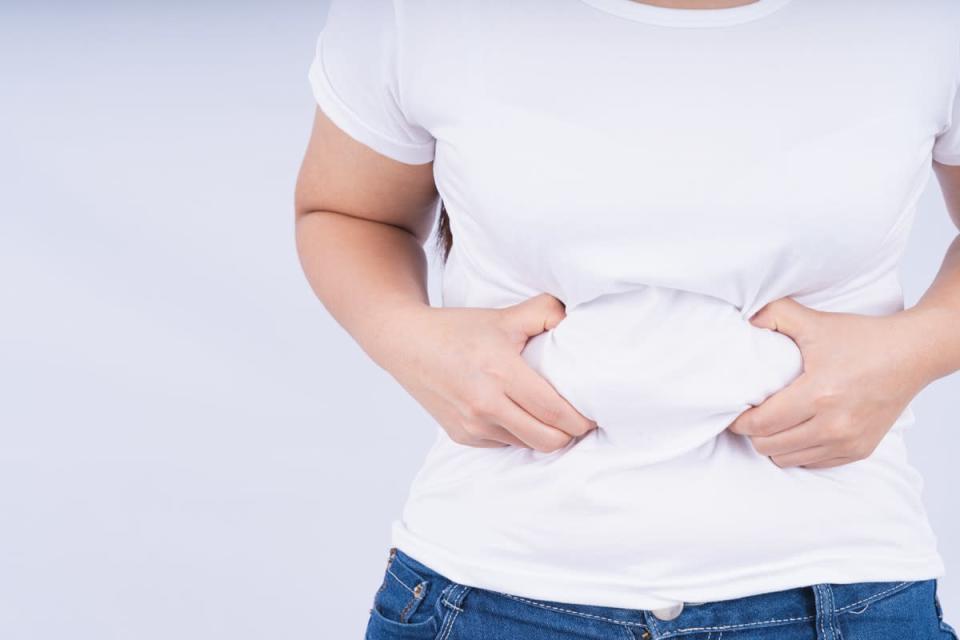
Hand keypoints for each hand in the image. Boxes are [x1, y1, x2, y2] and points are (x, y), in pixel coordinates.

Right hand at [383, 293, 597, 451]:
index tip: (595, 412)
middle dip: (569, 433)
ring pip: (527, 445)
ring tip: (552, 416)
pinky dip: (518, 434)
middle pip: (548, 440)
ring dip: (544, 434)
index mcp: (501, 373)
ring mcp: (472, 425)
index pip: (556, 412)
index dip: (582, 419)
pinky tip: (520, 414)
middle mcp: (485, 405)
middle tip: (579, 418)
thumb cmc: (458, 330)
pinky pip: (504, 443)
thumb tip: (575, 321)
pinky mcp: (462, 436)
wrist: (406, 343)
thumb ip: (545, 313)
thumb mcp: (504, 315)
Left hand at [727, 297, 932, 468]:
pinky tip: (796, 431)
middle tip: (751, 416)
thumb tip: (748, 320)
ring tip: (772, 424)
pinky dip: (799, 451)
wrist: (912, 354)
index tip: (733, 413)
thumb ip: (776, 314)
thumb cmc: (863, 339)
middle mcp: (834, 425)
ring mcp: (848, 441)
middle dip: (753, 433)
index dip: (739, 422)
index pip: (761, 424)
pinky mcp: (859, 450)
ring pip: (788, 459)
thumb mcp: (815, 322)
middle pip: (769, 446)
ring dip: (774, 444)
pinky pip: (813, 462)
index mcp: (818, 394)